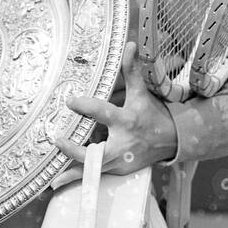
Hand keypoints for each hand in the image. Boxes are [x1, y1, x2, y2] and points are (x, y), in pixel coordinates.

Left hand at [52, 41, 176, 187]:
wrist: (173, 140)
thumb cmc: (153, 114)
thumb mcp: (142, 93)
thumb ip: (132, 71)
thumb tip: (129, 44)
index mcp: (127, 121)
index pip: (103, 112)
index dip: (86, 107)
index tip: (70, 101)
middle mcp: (123, 144)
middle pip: (96, 152)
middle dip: (76, 150)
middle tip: (58, 141)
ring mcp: (121, 161)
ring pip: (94, 169)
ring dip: (73, 173)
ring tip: (53, 179)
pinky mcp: (119, 171)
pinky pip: (95, 174)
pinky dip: (78, 178)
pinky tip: (58, 182)